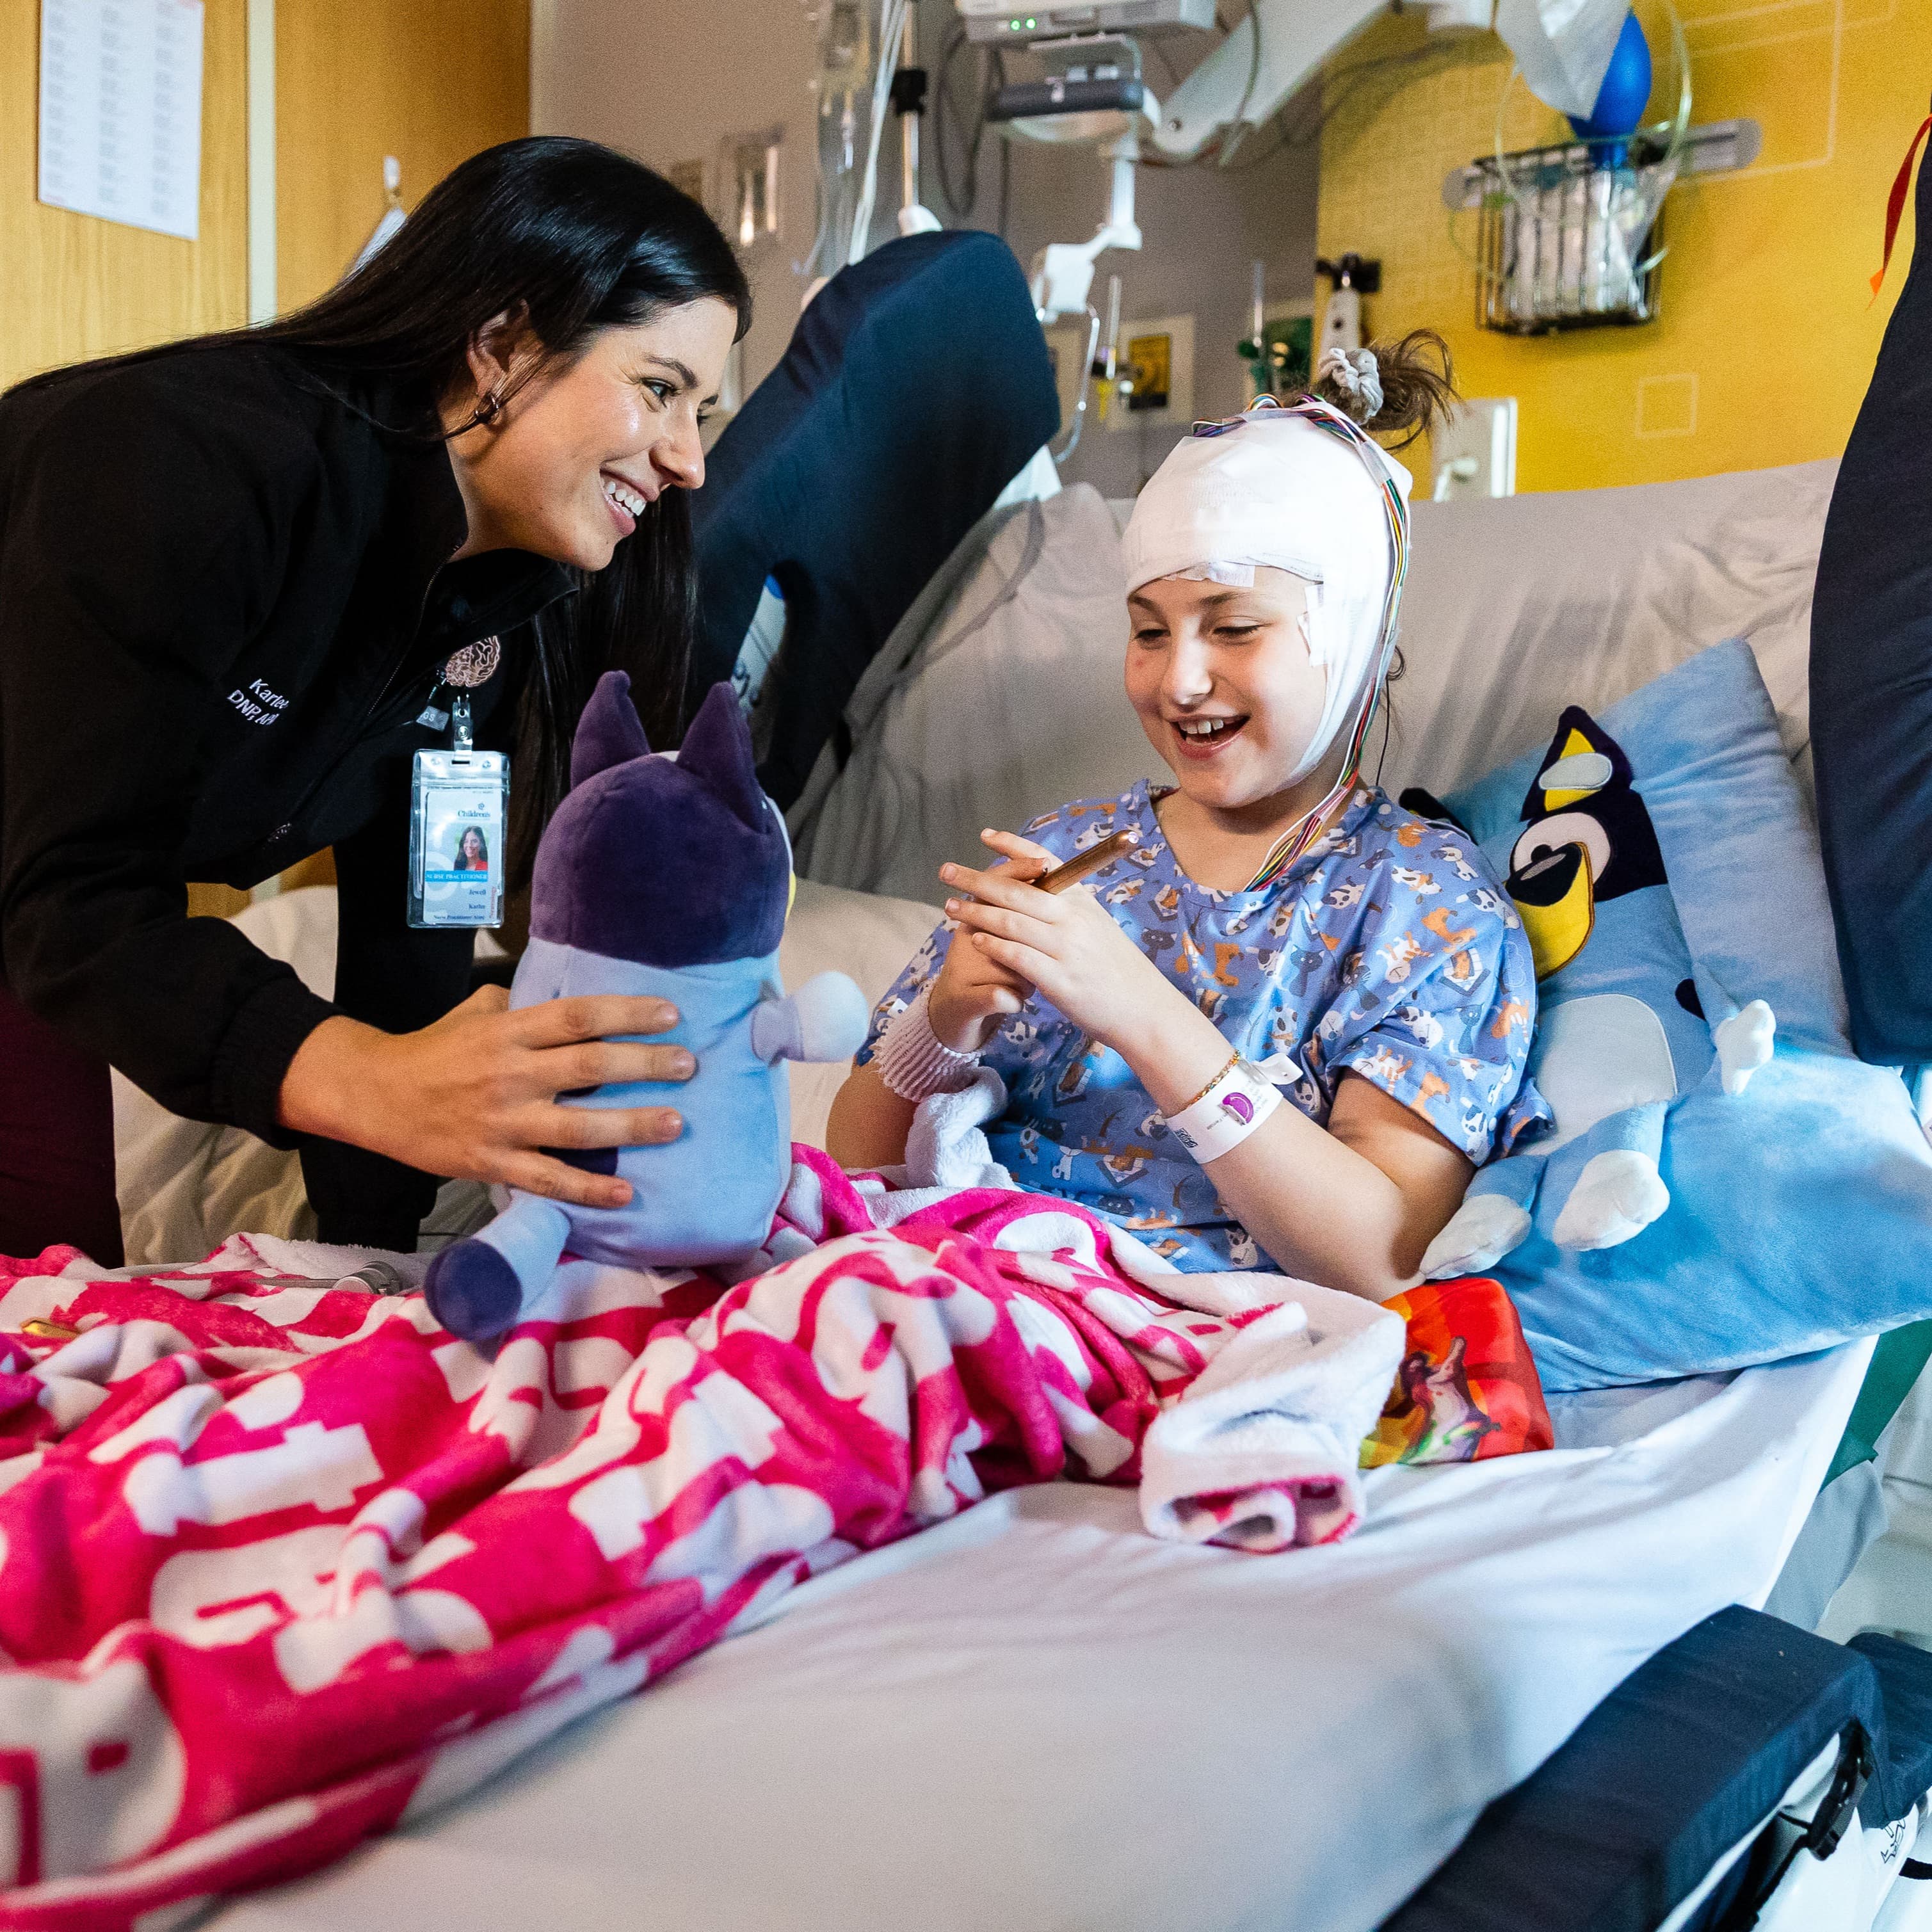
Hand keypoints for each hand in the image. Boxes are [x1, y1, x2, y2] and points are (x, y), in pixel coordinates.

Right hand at [279, 987, 695, 1209]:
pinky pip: (547, 1180)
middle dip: (644, 1066)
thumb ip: (524, 1008)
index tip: (670, 1014)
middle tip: (688, 1064)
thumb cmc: (434, 1049)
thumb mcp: (476, 1013)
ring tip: (675, 1122)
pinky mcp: (490, 1164)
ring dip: (631, 1126)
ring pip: (577, 1127)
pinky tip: (624, 1194)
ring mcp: (501, 1123)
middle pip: (588, 1068)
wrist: (373, 1096)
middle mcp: (509, 1074)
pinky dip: (587, 1191)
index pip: (577, 1017)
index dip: (626, 1014)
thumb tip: (576, 1006)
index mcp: (507, 1032)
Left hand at [939, 841, 1187, 1053]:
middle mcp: (1074, 919)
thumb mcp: (1099, 926)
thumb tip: (1047, 886)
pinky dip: (994, 945)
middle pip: (1018, 889)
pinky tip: (975, 940)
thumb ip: (1071, 908)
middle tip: (947, 871)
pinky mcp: (1059, 979)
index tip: (985, 836)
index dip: (1013, 847)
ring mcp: (1066, 948)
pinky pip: (1019, 956)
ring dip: (977, 911)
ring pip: (1012, 921)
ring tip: (950, 906)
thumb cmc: (1117, 968)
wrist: (1143, 1008)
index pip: (1046, 863)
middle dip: (978, 879)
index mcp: (1083, 901)